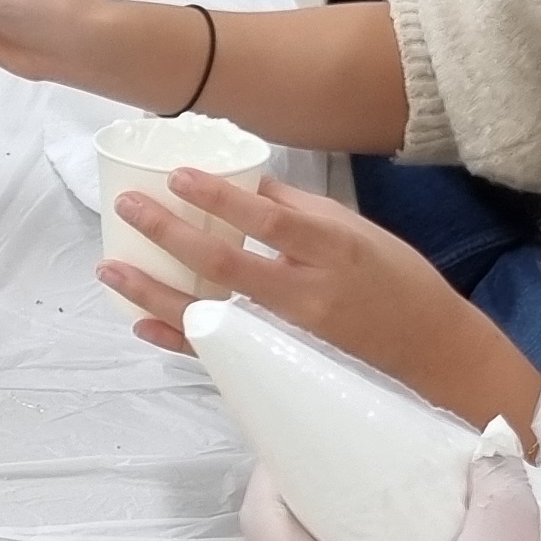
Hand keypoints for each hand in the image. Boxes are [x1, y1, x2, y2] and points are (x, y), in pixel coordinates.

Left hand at [104, 168, 509, 398]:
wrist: (430, 351)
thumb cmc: (395, 279)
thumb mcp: (356, 231)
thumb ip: (298, 209)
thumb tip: (244, 182)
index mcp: (333, 250)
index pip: (268, 220)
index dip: (220, 198)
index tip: (177, 175)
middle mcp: (307, 294)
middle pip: (226, 264)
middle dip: (169, 234)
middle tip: (127, 206)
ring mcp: (288, 336)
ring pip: (209, 315)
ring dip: (154, 292)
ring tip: (110, 267)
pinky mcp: (279, 365)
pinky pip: (217, 356)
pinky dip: (175, 341)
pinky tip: (140, 323)